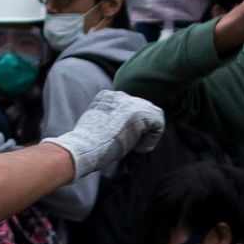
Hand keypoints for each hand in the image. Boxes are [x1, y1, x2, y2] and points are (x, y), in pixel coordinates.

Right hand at [45, 90, 165, 178]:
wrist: (84, 148)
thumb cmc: (86, 146)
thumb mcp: (97, 128)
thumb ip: (111, 123)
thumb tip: (126, 131)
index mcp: (106, 96)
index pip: (128, 106)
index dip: (130, 125)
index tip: (118, 139)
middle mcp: (120, 95)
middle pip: (143, 108)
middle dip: (141, 128)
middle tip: (130, 144)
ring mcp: (132, 103)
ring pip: (153, 115)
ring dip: (147, 133)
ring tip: (135, 146)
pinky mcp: (142, 113)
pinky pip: (158, 125)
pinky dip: (152, 140)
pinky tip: (138, 148)